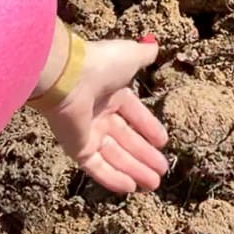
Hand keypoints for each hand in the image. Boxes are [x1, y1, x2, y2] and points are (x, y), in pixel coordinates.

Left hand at [40, 39, 167, 195]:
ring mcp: (88, 133)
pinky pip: (98, 167)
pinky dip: (113, 178)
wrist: (70, 77)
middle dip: (145, 156)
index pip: (134, 114)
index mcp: (112, 93)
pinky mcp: (78, 149)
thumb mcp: (130, 56)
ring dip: (135, 170)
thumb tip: (154, 46)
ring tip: (154, 185)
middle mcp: (99, 114)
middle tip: (162, 171)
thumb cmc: (102, 65)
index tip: (163, 142)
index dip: (149, 128)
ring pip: (115, 156)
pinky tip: (131, 188)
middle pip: (127, 140)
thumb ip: (143, 55)